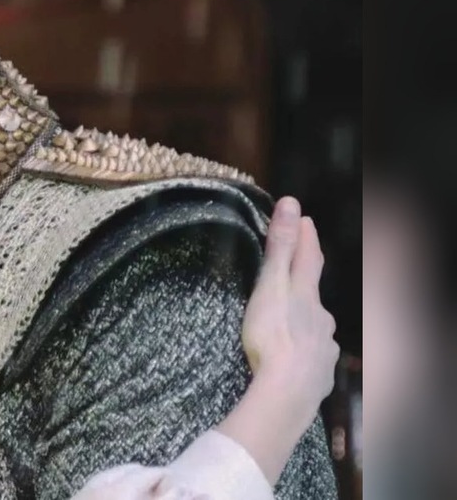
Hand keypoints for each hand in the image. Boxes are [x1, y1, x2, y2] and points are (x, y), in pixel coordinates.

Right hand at [241, 197, 339, 409]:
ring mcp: (324, 348)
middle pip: (314, 296)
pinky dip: (306, 352)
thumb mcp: (270, 286)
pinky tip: (298, 360)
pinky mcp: (320, 375)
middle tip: (291, 279)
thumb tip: (292, 203)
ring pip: (316, 328)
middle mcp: (322, 318)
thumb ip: (280, 247)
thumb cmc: (273, 335)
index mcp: (307, 295)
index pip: (309, 259)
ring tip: (290, 324)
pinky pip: (314, 357)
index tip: (306, 219)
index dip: (307, 238)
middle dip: (305, 285)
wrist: (288, 392)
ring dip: (306, 322)